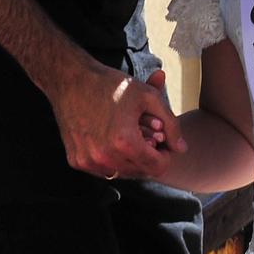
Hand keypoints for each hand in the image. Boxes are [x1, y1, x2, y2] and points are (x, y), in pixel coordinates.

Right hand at [46, 61, 185, 179]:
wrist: (72, 81)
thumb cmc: (112, 86)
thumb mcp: (150, 98)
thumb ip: (171, 125)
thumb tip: (182, 149)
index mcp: (125, 142)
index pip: (158, 167)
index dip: (165, 155)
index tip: (162, 140)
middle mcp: (104, 157)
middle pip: (141, 172)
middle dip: (149, 156)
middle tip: (147, 135)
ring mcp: (88, 161)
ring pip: (122, 173)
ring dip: (131, 160)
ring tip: (131, 136)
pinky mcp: (76, 161)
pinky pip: (103, 170)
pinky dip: (113, 160)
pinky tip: (114, 139)